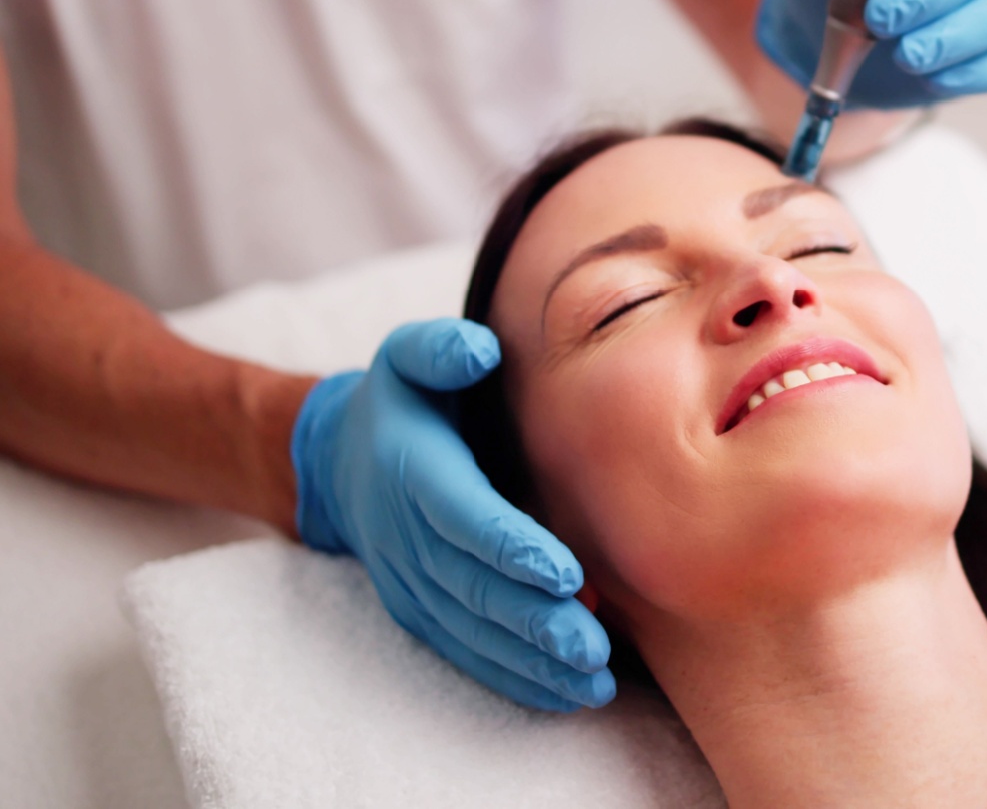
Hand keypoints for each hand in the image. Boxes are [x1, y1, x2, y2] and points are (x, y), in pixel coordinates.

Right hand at [291, 318, 614, 711]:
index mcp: (414, 471)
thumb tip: (479, 352)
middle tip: (592, 648)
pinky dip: (512, 677)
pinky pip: (463, 651)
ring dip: (530, 661)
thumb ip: (441, 349)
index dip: (511, 548)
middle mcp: (406, 535)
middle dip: (535, 621)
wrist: (338, 460)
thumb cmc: (401, 400)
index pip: (465, 516)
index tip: (566, 574)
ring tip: (591, 682)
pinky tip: (563, 694)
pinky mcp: (418, 611)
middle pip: (473, 587)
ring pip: (471, 630)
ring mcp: (409, 581)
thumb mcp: (408, 355)